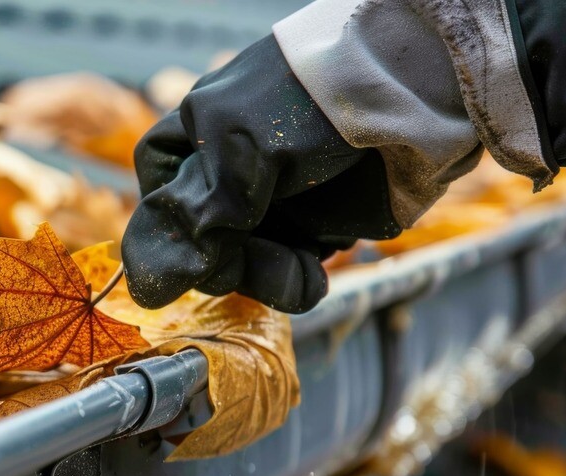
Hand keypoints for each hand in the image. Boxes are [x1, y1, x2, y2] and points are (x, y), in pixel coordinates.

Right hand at [123, 35, 400, 312]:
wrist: (415, 101)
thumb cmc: (316, 104)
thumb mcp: (241, 149)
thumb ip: (197, 216)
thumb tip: (149, 285)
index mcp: (200, 133)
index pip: (159, 187)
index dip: (166, 222)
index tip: (188, 246)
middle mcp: (233, 170)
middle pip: (201, 237)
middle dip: (226, 260)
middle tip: (248, 264)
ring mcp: (274, 200)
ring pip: (243, 262)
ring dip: (266, 276)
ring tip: (299, 270)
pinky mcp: (315, 225)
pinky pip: (287, 270)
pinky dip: (297, 280)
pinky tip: (312, 275)